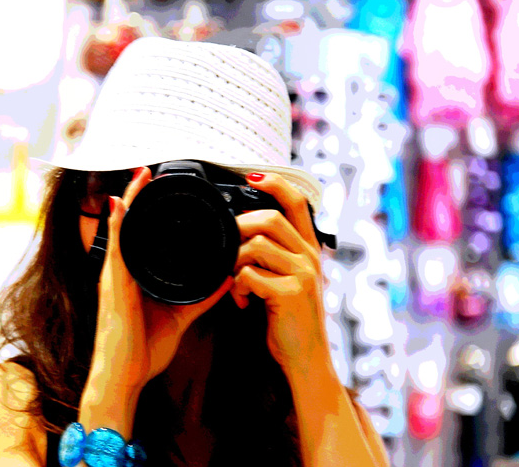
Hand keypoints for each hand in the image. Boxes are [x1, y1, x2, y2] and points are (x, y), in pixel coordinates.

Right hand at [85, 167, 232, 403]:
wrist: (123, 377)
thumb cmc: (141, 350)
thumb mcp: (179, 317)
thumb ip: (201, 297)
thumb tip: (224, 280)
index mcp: (134, 279)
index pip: (141, 237)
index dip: (147, 213)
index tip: (159, 190)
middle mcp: (120, 274)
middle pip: (129, 228)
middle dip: (137, 198)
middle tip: (148, 171)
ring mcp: (114, 278)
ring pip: (122, 231)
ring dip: (130, 202)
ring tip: (141, 177)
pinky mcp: (113, 287)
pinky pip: (116, 250)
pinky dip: (120, 225)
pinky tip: (123, 204)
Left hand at [230, 172, 328, 378]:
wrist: (306, 359)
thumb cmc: (290, 320)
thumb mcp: (287, 281)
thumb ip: (272, 257)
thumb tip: (242, 231)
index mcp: (309, 250)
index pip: (298, 203)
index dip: (276, 184)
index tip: (254, 176)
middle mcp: (310, 257)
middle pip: (269, 218)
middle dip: (239, 228)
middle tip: (226, 248)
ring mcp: (303, 274)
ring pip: (256, 245)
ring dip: (234, 262)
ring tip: (235, 283)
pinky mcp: (291, 293)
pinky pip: (250, 274)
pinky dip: (238, 286)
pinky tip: (243, 301)